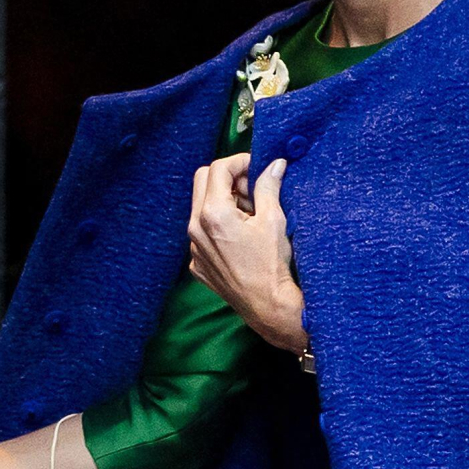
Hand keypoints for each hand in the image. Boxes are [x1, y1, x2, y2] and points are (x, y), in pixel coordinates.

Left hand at [187, 152, 307, 355]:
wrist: (267, 307)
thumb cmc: (272, 265)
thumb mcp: (273, 219)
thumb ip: (268, 186)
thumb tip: (274, 164)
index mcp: (213, 214)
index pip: (218, 168)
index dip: (240, 161)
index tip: (257, 167)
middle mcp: (195, 228)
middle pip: (202, 180)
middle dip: (228, 177)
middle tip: (252, 187)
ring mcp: (193, 247)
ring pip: (201, 207)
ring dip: (223, 200)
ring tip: (250, 213)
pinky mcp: (197, 263)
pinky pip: (202, 232)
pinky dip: (219, 225)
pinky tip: (241, 237)